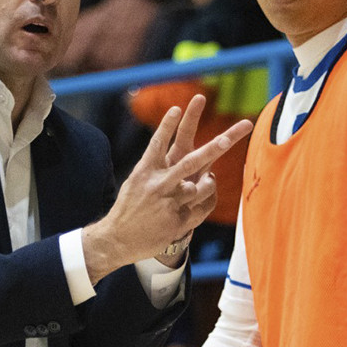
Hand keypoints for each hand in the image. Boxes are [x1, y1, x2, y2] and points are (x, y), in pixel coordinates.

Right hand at [82, 95, 252, 282]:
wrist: (117, 238)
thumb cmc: (130, 206)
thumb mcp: (137, 181)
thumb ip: (161, 169)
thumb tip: (190, 166)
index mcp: (145, 170)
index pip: (158, 143)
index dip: (168, 125)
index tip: (177, 108)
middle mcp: (157, 184)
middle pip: (191, 161)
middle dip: (214, 147)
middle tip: (229, 137)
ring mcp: (169, 203)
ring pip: (203, 187)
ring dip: (208, 184)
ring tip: (204, 183)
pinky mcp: (177, 221)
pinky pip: (203, 208)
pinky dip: (203, 203)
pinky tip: (190, 205)